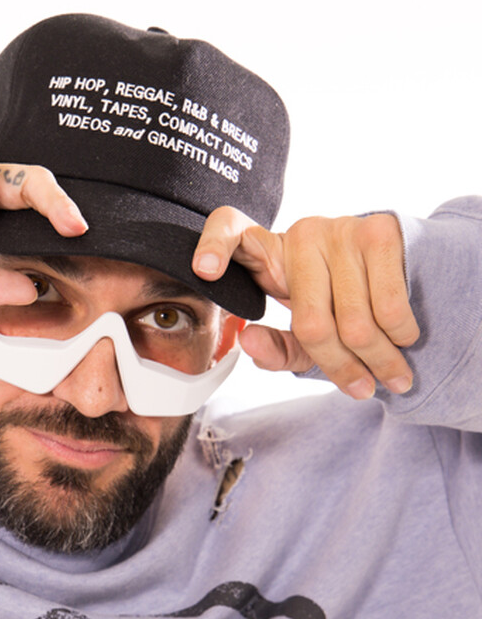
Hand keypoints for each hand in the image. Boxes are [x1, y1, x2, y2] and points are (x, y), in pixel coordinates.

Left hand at [192, 208, 419, 398]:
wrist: (413, 273)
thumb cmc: (347, 307)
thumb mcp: (307, 336)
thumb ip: (278, 348)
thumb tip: (249, 340)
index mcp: (270, 254)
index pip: (231, 229)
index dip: (215, 245)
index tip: (204, 271)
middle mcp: (301, 234)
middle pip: (310, 322)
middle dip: (342, 366)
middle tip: (363, 389)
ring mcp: (340, 228)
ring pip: (353, 320)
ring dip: (380, 360)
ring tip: (393, 377)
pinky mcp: (379, 231)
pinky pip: (386, 305)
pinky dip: (399, 335)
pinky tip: (405, 339)